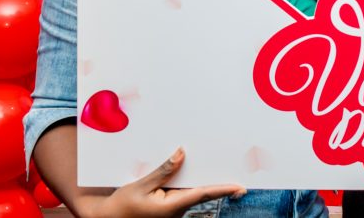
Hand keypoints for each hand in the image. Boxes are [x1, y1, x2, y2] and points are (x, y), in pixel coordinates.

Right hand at [75, 148, 245, 217]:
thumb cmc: (122, 205)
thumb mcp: (141, 185)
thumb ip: (163, 170)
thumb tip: (182, 153)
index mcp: (171, 207)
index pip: (203, 195)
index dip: (223, 189)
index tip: (240, 187)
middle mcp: (176, 210)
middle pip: (202, 193)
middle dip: (220, 184)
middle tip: (241, 179)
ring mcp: (173, 209)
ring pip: (193, 192)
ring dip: (205, 181)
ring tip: (222, 165)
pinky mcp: (169, 206)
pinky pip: (184, 192)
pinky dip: (191, 181)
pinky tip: (195, 168)